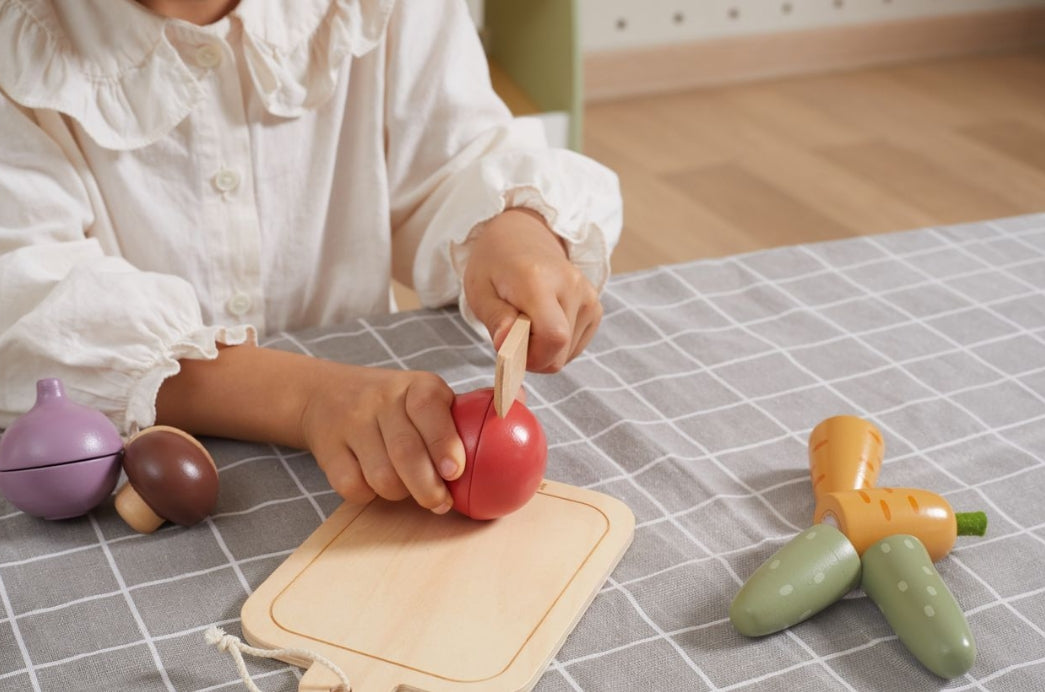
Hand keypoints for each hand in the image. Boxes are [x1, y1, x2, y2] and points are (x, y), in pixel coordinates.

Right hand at [157, 346, 465, 512]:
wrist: (326, 393)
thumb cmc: (395, 403)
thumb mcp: (428, 395)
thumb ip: (466, 412)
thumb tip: (516, 416)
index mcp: (417, 386)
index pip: (429, 409)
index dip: (444, 443)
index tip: (456, 472)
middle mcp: (382, 400)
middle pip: (405, 451)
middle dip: (427, 487)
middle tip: (441, 503)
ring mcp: (352, 423)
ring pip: (380, 476)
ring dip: (400, 494)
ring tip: (410, 491)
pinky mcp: (329, 448)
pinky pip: (351, 486)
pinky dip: (368, 495)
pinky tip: (377, 486)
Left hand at [463, 208, 601, 371]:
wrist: (521, 238)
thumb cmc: (495, 266)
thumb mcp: (480, 291)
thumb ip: (495, 319)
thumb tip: (508, 346)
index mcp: (539, 280)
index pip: (553, 337)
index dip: (533, 356)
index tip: (511, 348)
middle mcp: (572, 286)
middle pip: (560, 350)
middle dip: (534, 355)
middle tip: (513, 335)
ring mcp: (589, 296)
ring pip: (568, 353)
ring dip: (545, 350)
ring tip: (528, 324)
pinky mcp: (595, 307)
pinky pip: (576, 346)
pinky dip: (557, 345)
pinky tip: (543, 323)